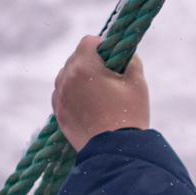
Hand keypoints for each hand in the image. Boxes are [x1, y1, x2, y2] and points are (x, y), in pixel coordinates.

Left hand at [52, 36, 149, 151]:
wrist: (116, 152)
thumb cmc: (129, 115)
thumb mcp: (137, 82)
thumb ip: (130, 59)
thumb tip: (124, 52)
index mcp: (84, 66)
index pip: (89, 41)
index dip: (103, 45)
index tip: (113, 57)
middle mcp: (66, 78)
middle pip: (76, 58)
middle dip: (91, 62)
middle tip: (109, 77)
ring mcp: (60, 97)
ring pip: (67, 76)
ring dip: (80, 78)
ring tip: (98, 93)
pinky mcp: (58, 113)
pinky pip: (62, 94)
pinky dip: (73, 94)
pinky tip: (89, 104)